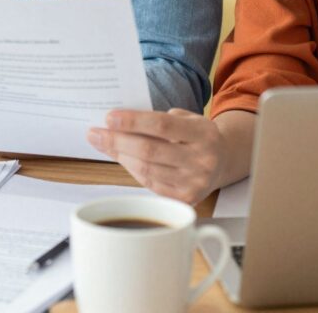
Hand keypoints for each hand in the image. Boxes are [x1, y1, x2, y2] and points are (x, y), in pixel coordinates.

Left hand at [87, 108, 223, 204]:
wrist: (223, 162)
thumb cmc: (197, 135)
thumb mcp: (189, 118)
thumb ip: (160, 119)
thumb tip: (120, 122)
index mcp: (203, 133)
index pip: (162, 125)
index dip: (133, 121)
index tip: (109, 117)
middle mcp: (201, 160)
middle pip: (150, 150)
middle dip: (117, 141)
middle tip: (94, 133)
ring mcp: (194, 183)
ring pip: (146, 170)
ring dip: (120, 156)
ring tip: (102, 143)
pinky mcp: (186, 200)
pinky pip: (150, 184)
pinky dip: (132, 169)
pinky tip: (121, 157)